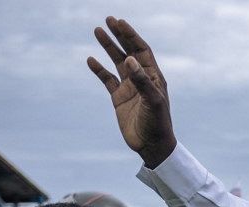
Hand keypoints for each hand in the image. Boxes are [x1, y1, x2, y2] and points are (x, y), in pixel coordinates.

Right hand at [87, 16, 176, 167]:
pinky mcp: (119, 98)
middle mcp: (141, 79)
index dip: (131, 36)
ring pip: (117, 62)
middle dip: (119, 36)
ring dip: (108, 47)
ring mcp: (129, 88)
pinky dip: (99, 70)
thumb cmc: (157, 123)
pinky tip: (90, 60)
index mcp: (153, 76)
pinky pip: (107, 79)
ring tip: (97, 31)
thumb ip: (142, 81)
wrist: (151, 145)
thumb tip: (130, 59)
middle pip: (129, 51)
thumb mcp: (152, 101)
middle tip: (108, 20)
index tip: (120, 22)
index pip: (141, 50)